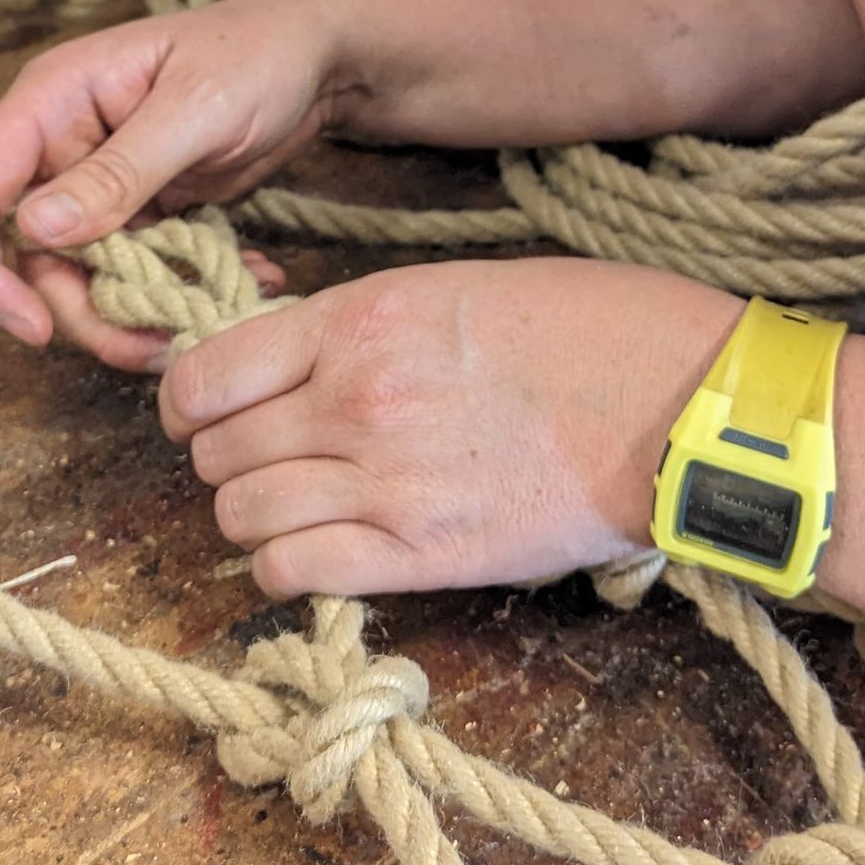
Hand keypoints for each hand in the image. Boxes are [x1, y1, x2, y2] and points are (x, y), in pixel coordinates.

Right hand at [0, 0, 340, 358]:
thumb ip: (117, 171)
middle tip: (149, 344)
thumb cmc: (256, 54)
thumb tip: (35, 228)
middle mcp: (59, 147)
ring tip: (200, 322)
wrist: (317, 58)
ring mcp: (97, 185)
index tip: (31, 327)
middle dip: (76, 312)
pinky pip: (129, 276)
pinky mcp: (137, 214)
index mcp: (50, 102)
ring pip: (77, 279)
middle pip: (23, 256)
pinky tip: (229, 290)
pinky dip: (169, 298)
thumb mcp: (194, 108)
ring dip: (129, 317)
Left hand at [159, 258, 741, 597]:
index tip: (209, 416)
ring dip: (255, 518)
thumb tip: (293, 368)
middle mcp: (351, 400)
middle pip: (214, 453)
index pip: (203, 375)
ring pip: (240, 515)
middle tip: (270, 464)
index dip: (191, 404)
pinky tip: (322, 554)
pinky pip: (293, 573)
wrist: (673, 400)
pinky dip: (287, 569)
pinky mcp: (422, 556)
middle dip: (227, 461)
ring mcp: (382, 482)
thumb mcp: (449, 290)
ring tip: (299, 511)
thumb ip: (359, 329)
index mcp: (355, 320)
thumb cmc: (584, 327)